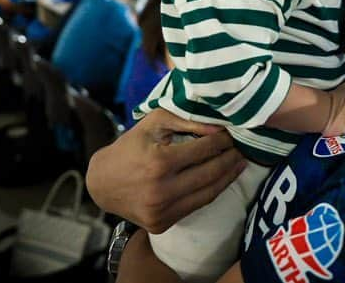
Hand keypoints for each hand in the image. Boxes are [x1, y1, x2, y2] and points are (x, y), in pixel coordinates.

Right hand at [85, 109, 245, 232]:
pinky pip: (195, 206)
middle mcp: (162, 190)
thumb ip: (185, 120)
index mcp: (159, 162)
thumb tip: (218, 128)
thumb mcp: (153, 123)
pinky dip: (211, 192)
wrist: (102, 183)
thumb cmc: (130, 147)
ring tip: (239, 163)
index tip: (233, 133)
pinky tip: (221, 179)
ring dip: (228, 177)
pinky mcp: (161, 224)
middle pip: (210, 173)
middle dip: (230, 158)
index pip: (204, 150)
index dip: (222, 141)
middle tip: (243, 148)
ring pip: (208, 193)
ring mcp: (162, 211)